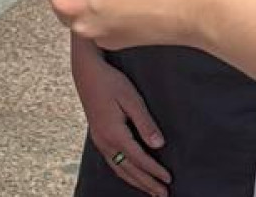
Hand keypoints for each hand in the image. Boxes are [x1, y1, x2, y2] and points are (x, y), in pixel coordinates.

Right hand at [72, 37, 169, 195]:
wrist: (86, 72)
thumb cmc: (111, 82)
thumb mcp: (131, 99)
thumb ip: (145, 123)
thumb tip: (159, 145)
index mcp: (115, 133)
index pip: (139, 159)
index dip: (155, 170)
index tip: (169, 179)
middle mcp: (105, 141)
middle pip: (129, 169)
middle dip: (147, 183)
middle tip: (163, 195)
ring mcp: (99, 140)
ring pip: (119, 168)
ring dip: (136, 181)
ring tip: (150, 191)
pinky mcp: (97, 136)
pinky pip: (112, 162)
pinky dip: (124, 172)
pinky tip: (130, 175)